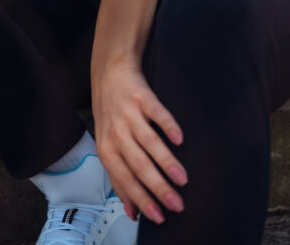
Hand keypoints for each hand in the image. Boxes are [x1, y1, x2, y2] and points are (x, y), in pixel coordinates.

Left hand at [90, 60, 187, 224]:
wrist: (109, 72)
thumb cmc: (110, 115)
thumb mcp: (107, 147)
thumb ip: (119, 179)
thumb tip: (133, 212)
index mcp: (107, 148)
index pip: (125, 179)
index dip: (141, 199)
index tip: (159, 216)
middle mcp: (116, 132)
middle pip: (139, 164)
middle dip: (158, 187)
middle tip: (177, 204)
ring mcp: (129, 113)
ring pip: (149, 142)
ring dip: (166, 162)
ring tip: (182, 180)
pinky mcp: (141, 96)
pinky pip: (156, 112)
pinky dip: (168, 125)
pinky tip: (179, 138)